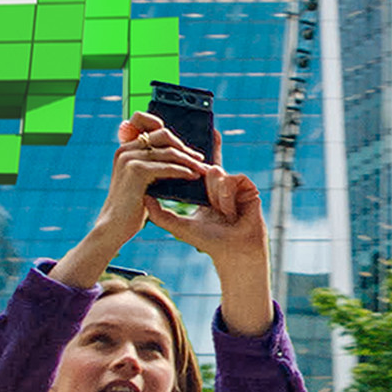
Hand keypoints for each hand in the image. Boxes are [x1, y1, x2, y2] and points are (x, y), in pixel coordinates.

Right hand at [94, 113, 206, 247]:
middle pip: (163, 135)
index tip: (185, 146)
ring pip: (169, 151)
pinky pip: (167, 166)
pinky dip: (183, 171)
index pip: (143, 120)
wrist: (114, 227)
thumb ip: (152, 164)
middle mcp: (125, 149)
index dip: (165, 126)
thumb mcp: (141, 180)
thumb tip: (178, 154)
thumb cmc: (131, 206)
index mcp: (125, 148)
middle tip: (200, 159)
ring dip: (189, 160)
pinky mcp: (136, 170)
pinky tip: (193, 176)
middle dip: (185, 147)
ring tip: (202, 169)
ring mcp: (129, 158)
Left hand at [144, 139, 265, 266]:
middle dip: (203, 177)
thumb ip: (159, 213)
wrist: (234, 251)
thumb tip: (143, 197)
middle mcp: (220, 184)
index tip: (180, 140)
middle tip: (204, 194)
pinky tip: (231, 212)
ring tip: (221, 213)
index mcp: (205, 191)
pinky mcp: (248, 186)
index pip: (195, 167)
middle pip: (206, 166)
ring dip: (214, 195)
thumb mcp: (179, 226)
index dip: (190, 152)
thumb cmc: (209, 241)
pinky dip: (227, 196)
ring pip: (216, 172)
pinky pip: (232, 178)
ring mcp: (235, 184)